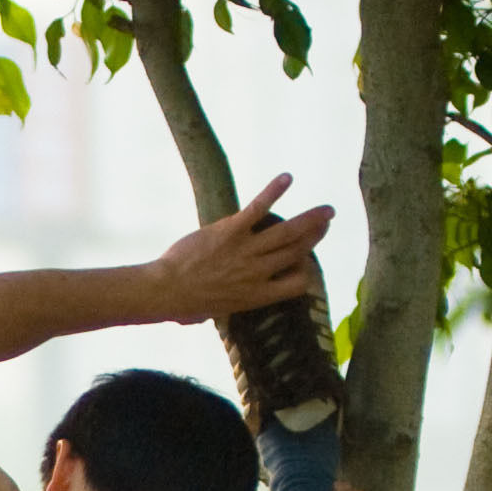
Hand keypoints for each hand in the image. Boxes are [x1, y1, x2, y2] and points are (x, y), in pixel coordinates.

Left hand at [148, 173, 334, 322]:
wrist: (165, 291)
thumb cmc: (184, 306)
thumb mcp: (214, 312)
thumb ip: (227, 304)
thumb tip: (216, 310)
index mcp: (256, 296)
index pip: (296, 286)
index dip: (305, 273)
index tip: (306, 263)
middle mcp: (257, 273)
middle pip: (297, 252)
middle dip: (315, 236)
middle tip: (327, 222)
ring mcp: (245, 251)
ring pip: (287, 232)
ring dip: (310, 218)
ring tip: (327, 209)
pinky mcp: (231, 232)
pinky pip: (258, 208)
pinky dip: (274, 191)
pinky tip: (287, 177)